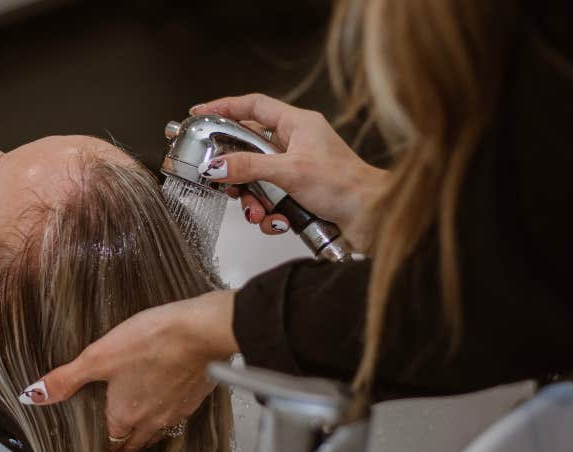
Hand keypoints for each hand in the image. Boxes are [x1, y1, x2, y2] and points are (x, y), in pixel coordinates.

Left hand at [19, 290, 238, 451]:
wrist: (201, 333)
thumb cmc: (150, 342)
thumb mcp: (99, 357)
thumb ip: (66, 379)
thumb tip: (32, 396)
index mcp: (124, 416)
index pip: (111, 445)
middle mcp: (151, 421)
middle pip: (135, 444)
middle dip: (125, 451)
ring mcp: (176, 411)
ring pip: (158, 432)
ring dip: (147, 436)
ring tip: (141, 437)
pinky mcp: (195, 398)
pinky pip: (178, 415)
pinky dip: (169, 414)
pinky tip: (169, 403)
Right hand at [191, 93, 386, 244]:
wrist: (372, 218)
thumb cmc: (346, 185)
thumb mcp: (290, 172)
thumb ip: (249, 168)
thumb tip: (216, 166)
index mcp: (298, 124)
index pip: (254, 106)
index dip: (225, 107)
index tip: (200, 114)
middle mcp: (297, 144)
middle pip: (249, 150)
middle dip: (237, 173)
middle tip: (223, 182)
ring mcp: (297, 170)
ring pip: (257, 181)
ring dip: (253, 201)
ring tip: (259, 213)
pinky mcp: (299, 195)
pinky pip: (270, 202)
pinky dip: (270, 216)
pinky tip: (279, 223)